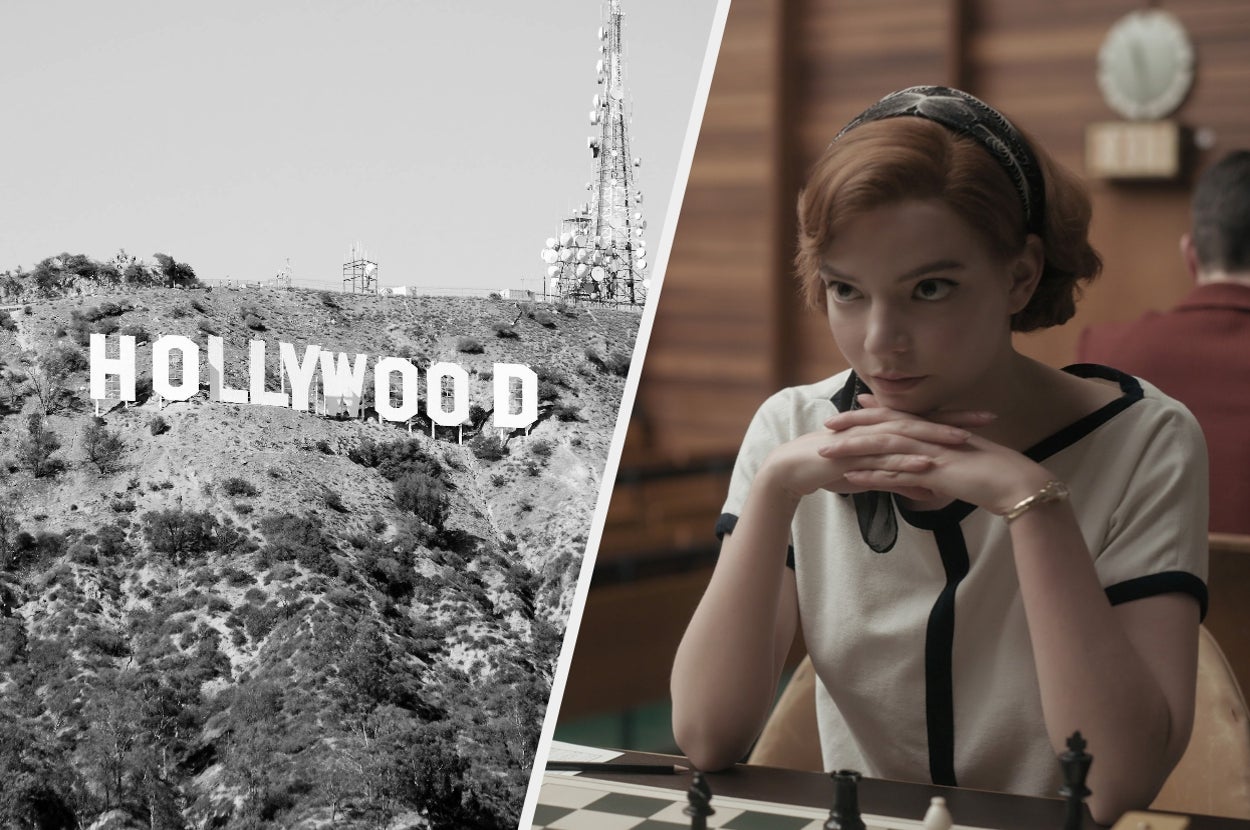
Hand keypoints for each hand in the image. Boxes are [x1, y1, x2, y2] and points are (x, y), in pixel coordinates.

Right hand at [759, 399, 987, 501]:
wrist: (790, 470)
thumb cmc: (828, 470)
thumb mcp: (869, 474)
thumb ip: (897, 476)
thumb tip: (927, 487)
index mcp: (881, 429)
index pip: (923, 419)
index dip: (954, 416)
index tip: (984, 418)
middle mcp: (876, 429)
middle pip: (922, 421)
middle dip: (955, 419)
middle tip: (989, 418)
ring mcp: (863, 440)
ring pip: (906, 436)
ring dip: (935, 436)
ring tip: (964, 440)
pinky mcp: (851, 455)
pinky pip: (883, 458)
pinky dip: (907, 461)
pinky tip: (928, 464)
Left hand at [820, 396, 1048, 512]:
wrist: (1017, 483)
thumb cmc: (993, 475)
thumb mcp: (961, 462)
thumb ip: (940, 460)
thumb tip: (924, 467)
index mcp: (936, 431)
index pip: (897, 417)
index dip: (872, 413)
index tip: (849, 410)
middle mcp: (929, 437)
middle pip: (883, 426)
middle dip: (853, 424)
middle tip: (826, 424)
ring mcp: (929, 453)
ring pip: (883, 447)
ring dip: (852, 449)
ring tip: (825, 451)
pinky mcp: (932, 473)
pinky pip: (895, 474)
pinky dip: (871, 475)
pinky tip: (850, 478)